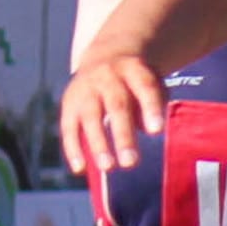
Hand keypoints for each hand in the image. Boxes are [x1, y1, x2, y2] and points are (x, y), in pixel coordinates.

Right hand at [61, 52, 165, 173]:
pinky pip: (69, 127)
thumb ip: (155, 103)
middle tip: (131, 163)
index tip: (157, 132)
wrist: (104, 56)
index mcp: (134, 69)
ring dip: (98, 144)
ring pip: (91, 117)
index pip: (145, 87)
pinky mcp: (69, 103)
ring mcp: (86, 89)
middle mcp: (108, 76)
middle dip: (123, 136)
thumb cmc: (137, 82)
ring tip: (108, 167)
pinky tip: (80, 169)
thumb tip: (148, 130)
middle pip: (116, 105)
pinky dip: (73, 148)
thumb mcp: (151, 83)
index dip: (150, 108)